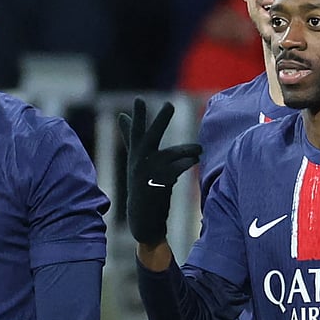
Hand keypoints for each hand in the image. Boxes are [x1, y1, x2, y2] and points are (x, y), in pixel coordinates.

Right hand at [119, 98, 201, 244]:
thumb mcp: (134, 162)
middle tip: (169, 104)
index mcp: (134, 156)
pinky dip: (185, 164)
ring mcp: (146, 175)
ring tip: (199, 149)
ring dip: (185, 151)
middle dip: (160, 121)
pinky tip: (195, 160)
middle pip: (149, 137)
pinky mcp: (157, 186)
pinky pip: (174, 171)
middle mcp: (138, 163)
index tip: (138, 99)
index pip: (134, 133)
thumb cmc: (142, 187)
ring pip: (168, 156)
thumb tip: (121, 115)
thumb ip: (130, 139)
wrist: (142, 220)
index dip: (137, 116)